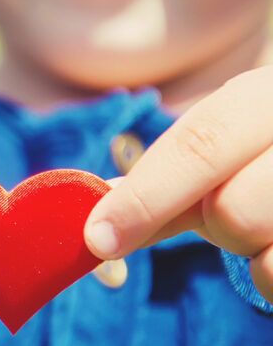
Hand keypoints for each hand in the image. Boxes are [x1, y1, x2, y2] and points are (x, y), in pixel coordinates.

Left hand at [84, 66, 272, 303]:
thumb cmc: (262, 156)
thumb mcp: (217, 155)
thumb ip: (156, 186)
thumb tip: (90, 227)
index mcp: (264, 95)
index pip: (199, 145)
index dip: (144, 197)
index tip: (99, 239)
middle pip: (233, 210)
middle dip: (218, 225)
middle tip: (232, 210)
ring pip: (266, 248)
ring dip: (255, 250)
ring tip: (270, 221)